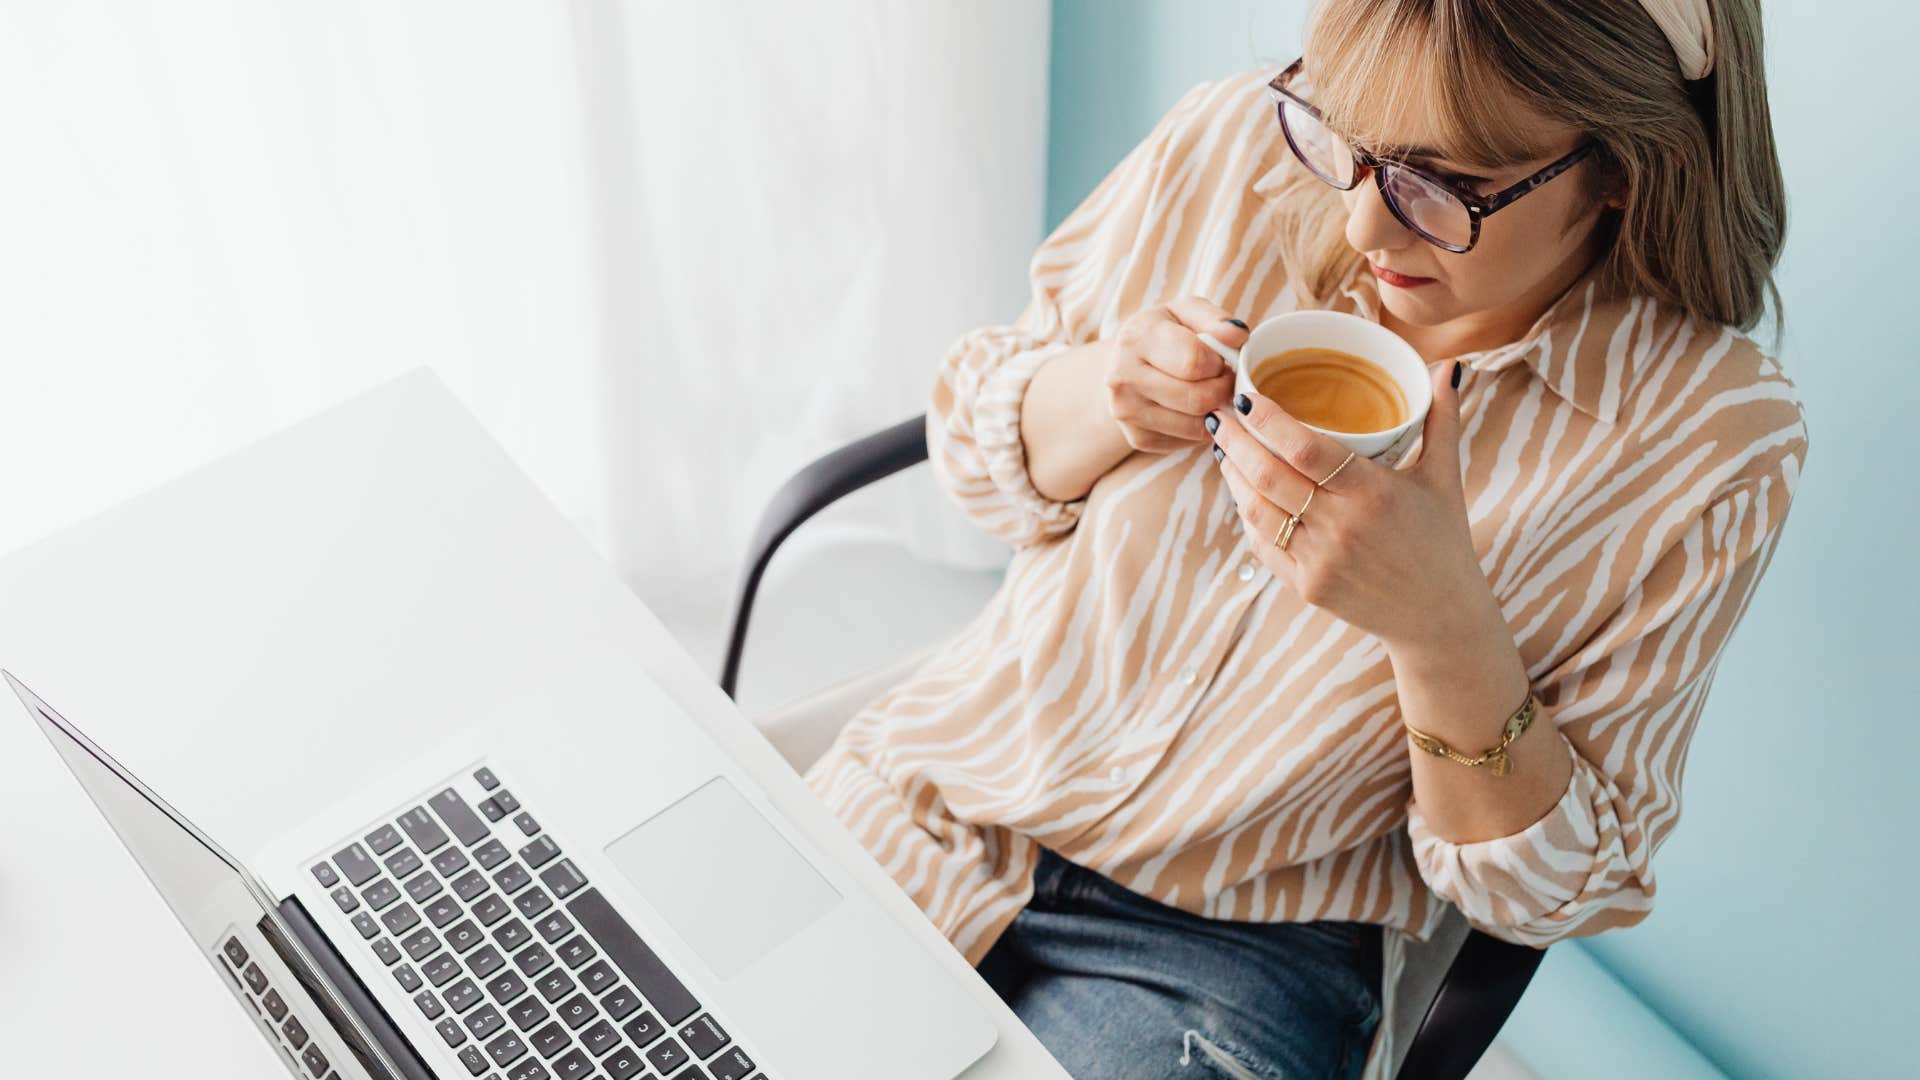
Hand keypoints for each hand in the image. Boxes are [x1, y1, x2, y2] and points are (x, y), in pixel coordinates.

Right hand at [1104, 297, 1245, 452]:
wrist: (1122, 364)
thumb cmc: (1163, 334)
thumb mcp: (1186, 312)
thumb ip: (1215, 319)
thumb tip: (1238, 335)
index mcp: (1136, 339)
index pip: (1194, 362)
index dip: (1218, 363)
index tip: (1218, 360)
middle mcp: (1123, 377)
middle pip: (1198, 399)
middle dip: (1223, 390)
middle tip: (1223, 379)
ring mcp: (1127, 412)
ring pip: (1197, 426)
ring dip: (1216, 411)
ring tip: (1210, 392)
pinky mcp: (1138, 437)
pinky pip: (1188, 441)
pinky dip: (1201, 428)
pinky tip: (1194, 409)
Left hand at [1208, 360, 1493, 651]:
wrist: (1440, 618)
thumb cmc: (1442, 540)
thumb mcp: (1446, 478)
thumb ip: (1442, 419)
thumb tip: (1450, 367)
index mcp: (1374, 493)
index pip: (1305, 450)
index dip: (1269, 422)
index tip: (1248, 397)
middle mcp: (1341, 527)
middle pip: (1269, 476)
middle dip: (1235, 441)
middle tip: (1220, 414)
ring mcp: (1319, 560)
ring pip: (1257, 509)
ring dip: (1233, 474)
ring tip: (1224, 447)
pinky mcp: (1306, 586)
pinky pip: (1262, 543)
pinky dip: (1247, 512)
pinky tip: (1241, 489)